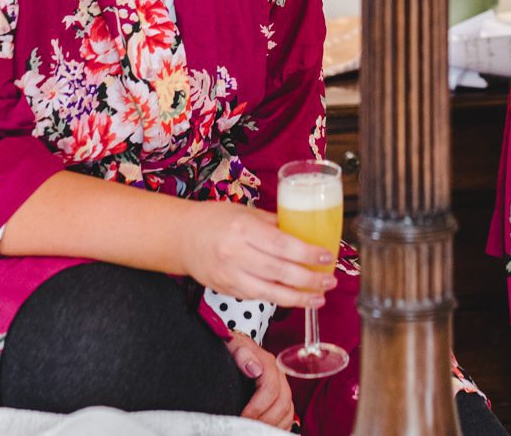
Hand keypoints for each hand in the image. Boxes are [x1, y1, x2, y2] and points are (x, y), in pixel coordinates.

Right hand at [181, 201, 335, 309]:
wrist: (180, 238)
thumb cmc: (215, 219)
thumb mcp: (245, 212)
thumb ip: (274, 223)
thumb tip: (305, 231)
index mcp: (242, 228)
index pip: (281, 244)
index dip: (306, 254)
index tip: (326, 256)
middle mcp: (235, 254)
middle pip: (279, 271)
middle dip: (309, 279)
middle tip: (330, 281)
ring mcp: (230, 276)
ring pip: (270, 292)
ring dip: (298, 298)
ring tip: (319, 298)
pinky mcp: (227, 291)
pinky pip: (258, 297)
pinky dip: (279, 299)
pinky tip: (295, 298)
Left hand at [226, 332, 294, 428]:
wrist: (235, 348)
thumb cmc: (231, 349)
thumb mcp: (231, 344)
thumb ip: (240, 351)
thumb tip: (253, 368)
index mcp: (268, 362)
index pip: (270, 389)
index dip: (257, 407)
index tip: (242, 417)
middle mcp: (279, 375)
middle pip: (282, 403)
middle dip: (264, 420)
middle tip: (246, 428)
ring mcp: (282, 387)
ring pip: (288, 412)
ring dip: (272, 425)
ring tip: (253, 430)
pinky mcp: (282, 398)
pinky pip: (289, 417)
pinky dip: (279, 426)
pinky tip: (264, 430)